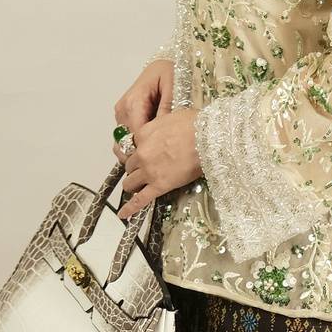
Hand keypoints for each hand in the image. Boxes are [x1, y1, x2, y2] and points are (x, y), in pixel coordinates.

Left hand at [113, 104, 202, 221]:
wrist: (208, 138)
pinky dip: (130, 208)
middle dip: (136, 168)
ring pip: (130, 182)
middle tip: (144, 170)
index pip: (130, 146)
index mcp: (143, 134)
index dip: (137, 151)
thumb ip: (161, 125)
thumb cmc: (196, 126)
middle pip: (129, 165)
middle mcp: (142, 153)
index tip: (140, 154)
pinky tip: (123, 214)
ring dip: (133, 184)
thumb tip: (164, 130)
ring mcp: (149, 171)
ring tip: (138, 187)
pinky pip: (140, 200)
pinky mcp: (159, 185)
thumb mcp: (172, 117)